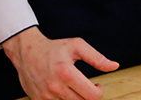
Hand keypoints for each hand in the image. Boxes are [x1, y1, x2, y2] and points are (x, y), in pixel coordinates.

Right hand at [2, 26, 118, 99]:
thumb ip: (97, 58)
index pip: (92, 96)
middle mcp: (55, 86)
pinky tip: (62, 91)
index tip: (97, 85)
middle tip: (85, 86)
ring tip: (73, 88)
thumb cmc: (54, 48)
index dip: (99, 92)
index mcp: (66, 72)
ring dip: (75, 98)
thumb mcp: (77, 46)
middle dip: (87, 95)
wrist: (26, 51)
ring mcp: (46, 96)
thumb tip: (114, 66)